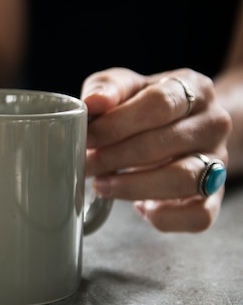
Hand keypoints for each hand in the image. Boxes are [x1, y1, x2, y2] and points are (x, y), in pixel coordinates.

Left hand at [82, 67, 231, 231]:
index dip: (118, 123)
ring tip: (102, 185)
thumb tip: (92, 102)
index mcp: (194, 88)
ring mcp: (218, 162)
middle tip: (85, 164)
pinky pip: (198, 216)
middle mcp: (213, 124)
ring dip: (133, 187)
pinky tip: (140, 208)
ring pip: (182, 180)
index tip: (87, 137)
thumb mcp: (126, 86)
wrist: (180, 125)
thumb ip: (108, 88)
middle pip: (164, 143)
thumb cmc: (144, 105)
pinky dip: (166, 217)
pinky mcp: (214, 196)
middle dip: (114, 157)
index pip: (159, 104)